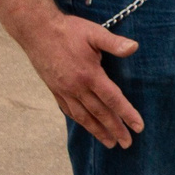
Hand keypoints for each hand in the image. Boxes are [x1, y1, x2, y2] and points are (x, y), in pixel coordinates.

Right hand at [12, 8, 143, 149]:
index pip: (113, 99)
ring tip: (109, 143)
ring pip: (84, 116)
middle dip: (115, 130)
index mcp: (89, 75)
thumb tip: (134, 47)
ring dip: (98, 131)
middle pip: (100, 113)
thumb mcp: (94, 33)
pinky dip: (80, 121)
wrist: (36, 30)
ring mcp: (64, 90)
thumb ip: (114, 43)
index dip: (127, 114)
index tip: (138, 127)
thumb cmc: (68, 30)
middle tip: (127, 144)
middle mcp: (77, 87)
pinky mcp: (55, 90)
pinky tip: (87, 126)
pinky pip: (69, 111)